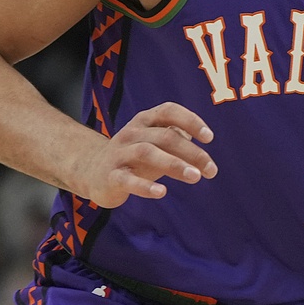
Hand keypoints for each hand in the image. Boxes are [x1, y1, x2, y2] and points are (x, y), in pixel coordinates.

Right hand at [72, 102, 217, 207]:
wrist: (93, 172)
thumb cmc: (134, 157)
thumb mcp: (155, 144)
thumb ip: (177, 140)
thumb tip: (201, 145)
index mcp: (144, 121)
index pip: (168, 111)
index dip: (190, 120)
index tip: (209, 137)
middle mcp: (131, 133)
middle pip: (165, 136)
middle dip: (192, 152)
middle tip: (211, 170)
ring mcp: (119, 154)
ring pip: (147, 153)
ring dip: (174, 164)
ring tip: (195, 177)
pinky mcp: (110, 176)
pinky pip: (127, 179)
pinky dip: (145, 186)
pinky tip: (162, 193)